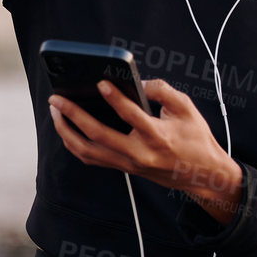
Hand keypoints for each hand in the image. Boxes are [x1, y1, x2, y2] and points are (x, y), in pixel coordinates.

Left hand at [47, 77, 244, 220]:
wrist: (201, 174)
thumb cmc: (195, 138)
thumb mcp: (186, 108)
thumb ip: (163, 91)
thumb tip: (137, 82)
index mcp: (157, 136)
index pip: (131, 116)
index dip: (115, 98)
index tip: (100, 82)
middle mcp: (139, 153)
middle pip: (98, 135)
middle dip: (73, 115)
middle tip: (57, 98)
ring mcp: (128, 163)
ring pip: (88, 151)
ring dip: (66, 131)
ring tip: (55, 111)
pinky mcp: (124, 168)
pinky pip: (91, 158)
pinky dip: (75, 144)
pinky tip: (67, 128)